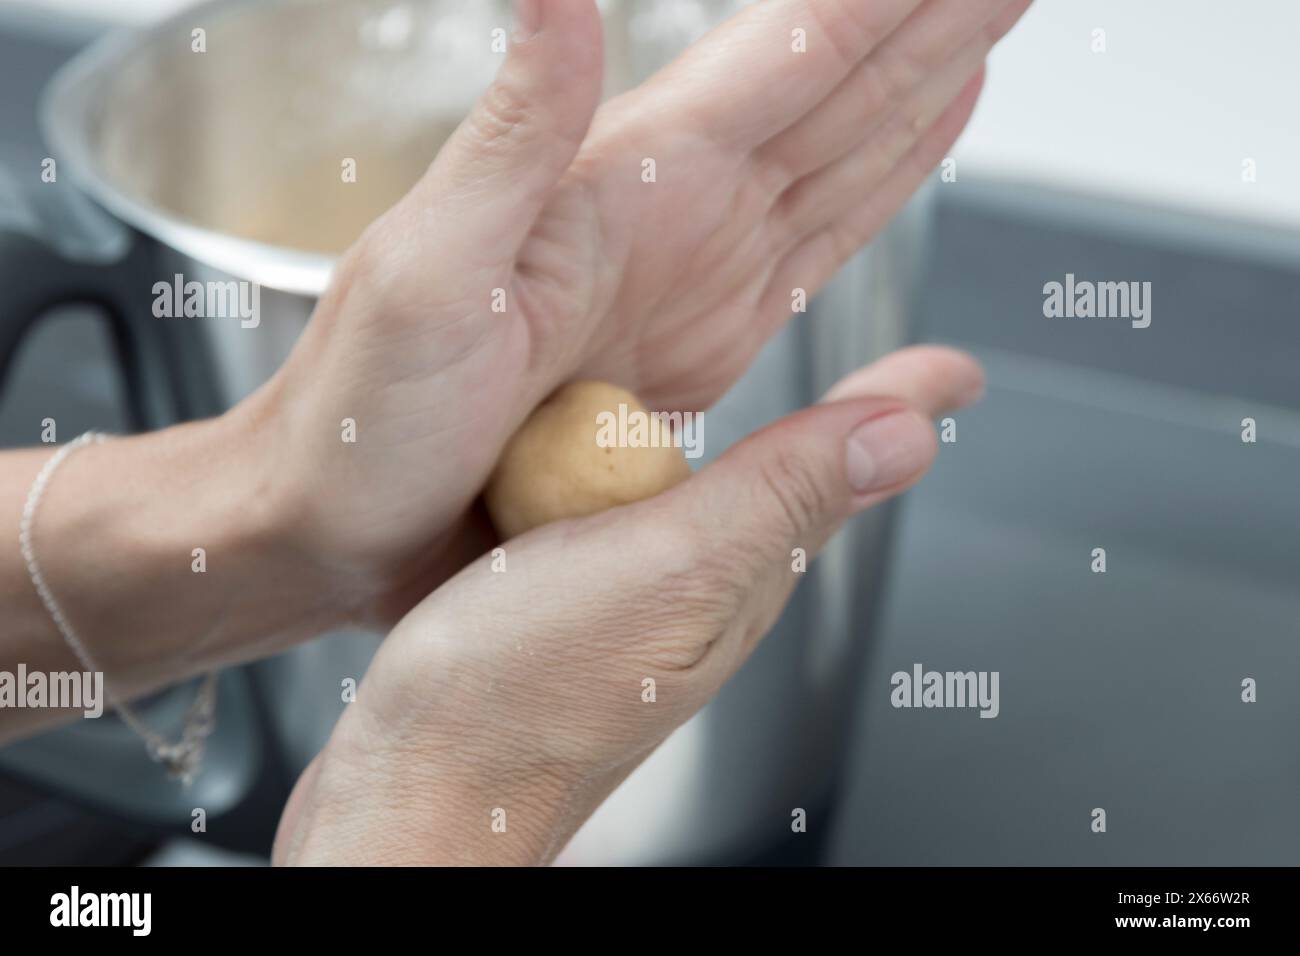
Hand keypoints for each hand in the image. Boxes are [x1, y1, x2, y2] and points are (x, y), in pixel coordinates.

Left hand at [243, 0, 1029, 626]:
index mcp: (621, 190)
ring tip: (991, 26)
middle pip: (830, 91)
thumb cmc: (359, 414)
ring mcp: (692, 273)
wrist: (339, 515)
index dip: (878, 6)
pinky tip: (915, 144)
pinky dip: (878, 187)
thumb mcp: (422, 275)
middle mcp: (669, 215)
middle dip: (929, 24)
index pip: (779, 63)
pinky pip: (813, 247)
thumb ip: (509, 135)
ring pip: (839, 157)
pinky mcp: (702, 337)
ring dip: (921, 88)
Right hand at [271, 347, 982, 864]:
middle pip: (791, 490)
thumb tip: (906, 438)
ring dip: (746, 447)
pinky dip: (637, 477)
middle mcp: (697, 594)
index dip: (896, 408)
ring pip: (710, 505)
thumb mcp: (665, 569)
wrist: (409, 797)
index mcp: (736, 574)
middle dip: (837, 424)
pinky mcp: (565, 611)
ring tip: (772, 405)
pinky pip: (624, 524)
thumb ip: (777, 496)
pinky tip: (616, 466)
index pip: (842, 474)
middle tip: (883, 377)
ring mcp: (633, 608)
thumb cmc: (513, 703)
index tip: (951, 369)